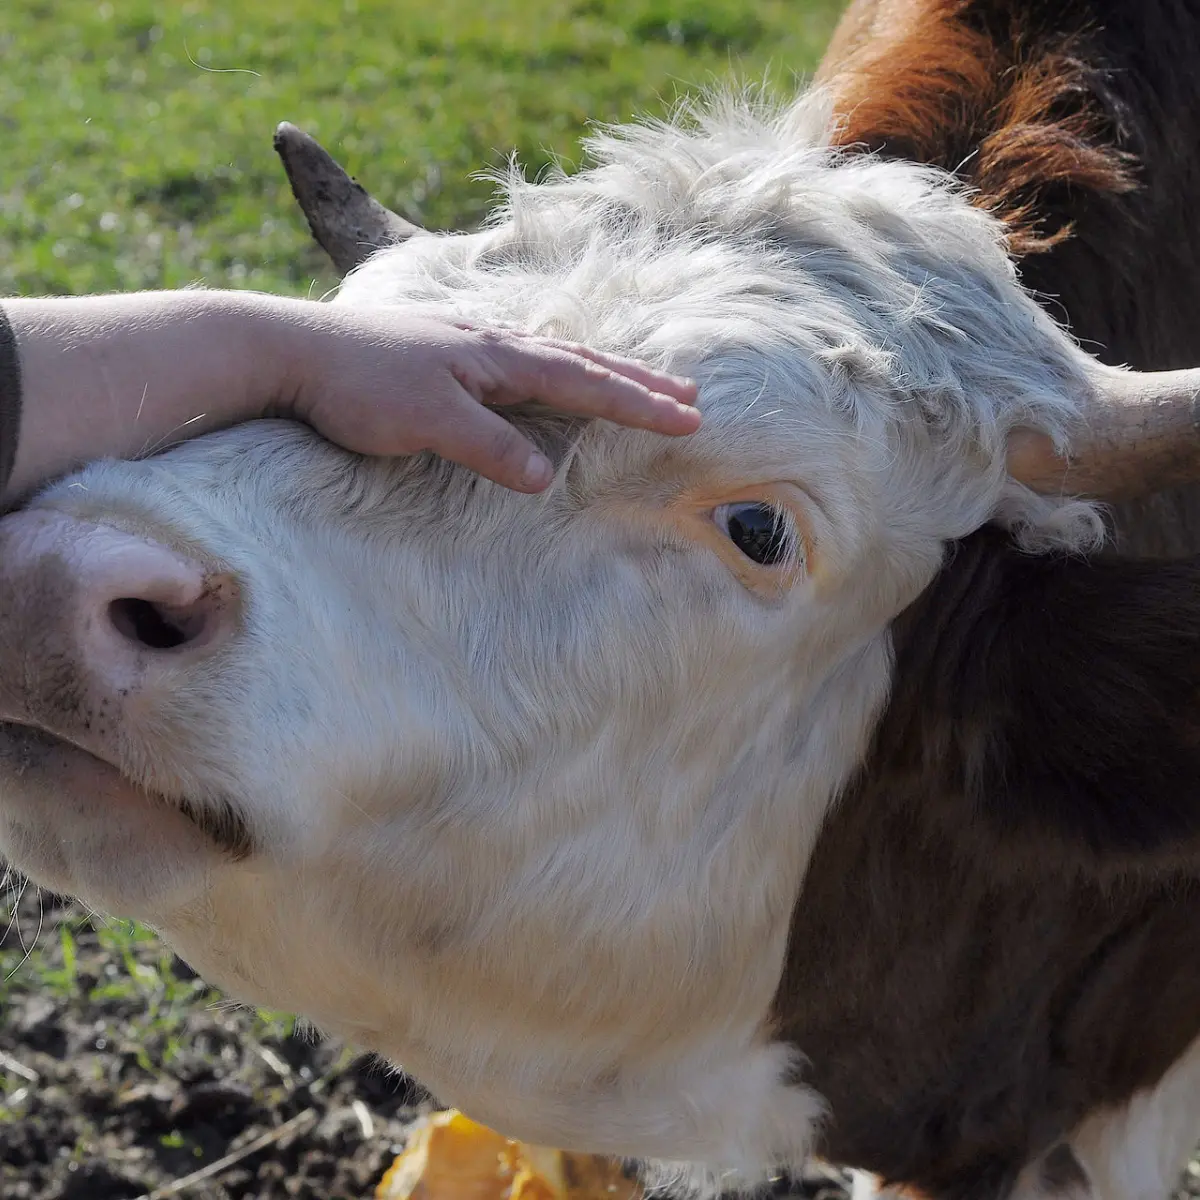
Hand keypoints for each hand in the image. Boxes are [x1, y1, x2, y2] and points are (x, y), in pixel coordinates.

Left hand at [289, 311, 700, 491]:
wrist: (286, 349)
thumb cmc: (355, 385)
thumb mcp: (426, 423)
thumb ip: (488, 447)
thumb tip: (546, 478)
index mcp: (496, 357)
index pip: (583, 382)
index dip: (638, 403)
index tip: (687, 419)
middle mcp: (491, 343)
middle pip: (582, 360)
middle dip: (638, 381)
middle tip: (689, 395)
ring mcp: (467, 344)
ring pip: (554, 356)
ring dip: (602, 371)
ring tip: (637, 382)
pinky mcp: (444, 352)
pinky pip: (521, 359)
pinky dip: (558, 368)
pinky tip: (550, 374)